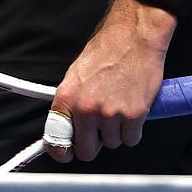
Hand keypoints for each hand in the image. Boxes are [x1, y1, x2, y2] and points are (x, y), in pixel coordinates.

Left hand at [45, 0, 173, 162]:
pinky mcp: (134, 115)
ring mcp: (111, 114)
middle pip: (87, 150)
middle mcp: (86, 108)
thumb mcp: (77, 74)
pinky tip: (132, 110)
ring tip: (118, 108)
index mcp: (67, 97)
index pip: (57, 139)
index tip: (66, 154)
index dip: (61, 151)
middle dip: (94, 143)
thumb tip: (67, 125)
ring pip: (112, 144)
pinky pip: (131, 139)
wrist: (134, 37)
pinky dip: (133, 130)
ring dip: (116, 133)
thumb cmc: (107, 51)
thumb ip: (71, 102)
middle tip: (100, 129)